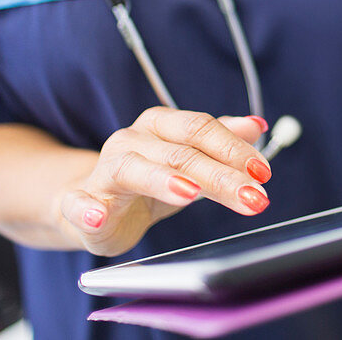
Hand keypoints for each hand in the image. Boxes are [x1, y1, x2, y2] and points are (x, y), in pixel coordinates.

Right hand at [58, 107, 271, 255]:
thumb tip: (257, 125)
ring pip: (134, 170)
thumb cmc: (150, 179)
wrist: (95, 206)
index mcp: (159, 125)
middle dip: (220, 176)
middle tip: (252, 196)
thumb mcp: (191, 159)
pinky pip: (79, 203)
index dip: (234, 149)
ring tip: (190, 193)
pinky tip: (98, 215)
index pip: (201, 129)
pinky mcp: (79, 203)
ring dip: (163, 180)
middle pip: (180, 153)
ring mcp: (104, 170)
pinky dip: (87, 209)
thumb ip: (223, 142)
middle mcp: (131, 140)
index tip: (263, 172)